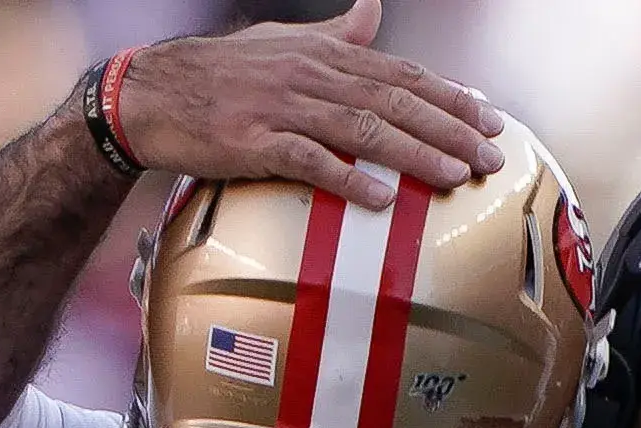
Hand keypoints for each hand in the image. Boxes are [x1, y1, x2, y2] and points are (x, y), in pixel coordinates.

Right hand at [117, 0, 507, 210]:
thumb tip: (373, 10)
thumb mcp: (282, 41)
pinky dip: (349, 178)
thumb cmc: (219, 72)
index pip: (401, 72)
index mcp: (322, 54)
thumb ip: (335, 34)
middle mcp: (310, 75)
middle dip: (450, 128)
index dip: (450, 95)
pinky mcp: (254, 142)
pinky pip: (310, 161)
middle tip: (491, 156)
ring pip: (364, 129)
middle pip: (395, 100)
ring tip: (455, 176)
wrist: (149, 93)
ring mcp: (283, 107)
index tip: (489, 116)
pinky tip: (382, 197)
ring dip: (415, 154)